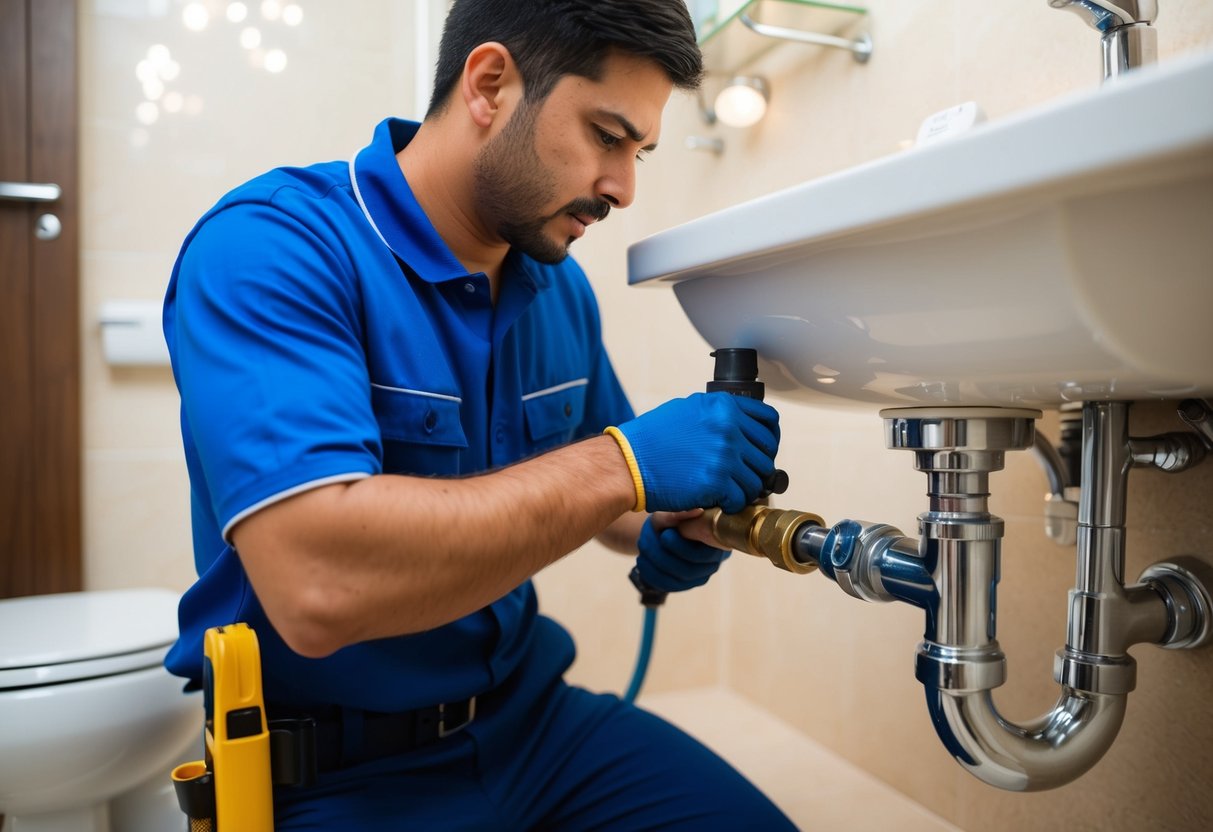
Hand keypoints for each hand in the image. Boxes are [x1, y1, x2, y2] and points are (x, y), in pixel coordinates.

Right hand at [614, 392, 778, 513]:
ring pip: (757, 479)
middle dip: (757, 468)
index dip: (769, 440)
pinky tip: (719, 501)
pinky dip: (732, 504)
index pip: (769, 421)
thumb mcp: (687, 410)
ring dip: (745, 488)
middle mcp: (728, 427)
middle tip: (742, 477)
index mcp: (724, 406)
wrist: (626, 463)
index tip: (762, 451)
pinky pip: (740, 498)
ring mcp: (724, 455)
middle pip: (766, 454)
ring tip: (728, 491)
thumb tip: (740, 426)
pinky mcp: (717, 482)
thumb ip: (718, 415)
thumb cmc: (650, 439)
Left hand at [635, 510, 730, 591]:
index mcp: (717, 542)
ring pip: (677, 580)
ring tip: (642, 546)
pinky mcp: (685, 584)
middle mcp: (713, 563)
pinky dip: (651, 574)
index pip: (703, 554)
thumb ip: (681, 513)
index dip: (682, 548)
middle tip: (644, 540)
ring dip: (654, 564)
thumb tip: (697, 511)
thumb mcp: (671, 511)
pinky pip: (668, 586)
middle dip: (662, 556)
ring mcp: (700, 576)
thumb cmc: (670, 516)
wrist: (662, 529)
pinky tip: (642, 560)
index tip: (664, 535)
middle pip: (689, 571)